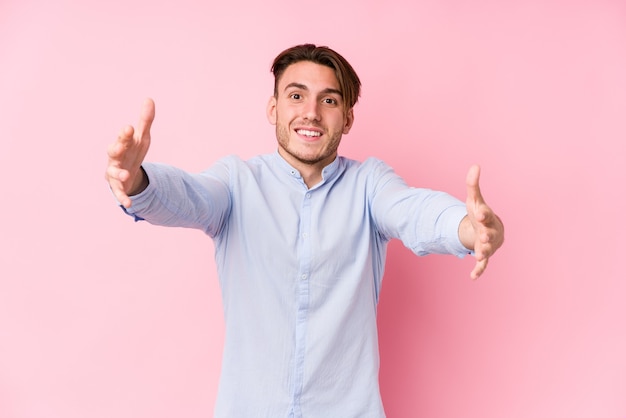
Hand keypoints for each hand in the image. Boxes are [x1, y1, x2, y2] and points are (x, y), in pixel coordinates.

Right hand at [105, 98, 154, 207]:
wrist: (127, 174)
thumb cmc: (132, 152)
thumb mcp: (141, 138)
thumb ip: (145, 120)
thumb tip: (149, 99)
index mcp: (122, 144)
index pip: (123, 137)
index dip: (125, 134)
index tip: (129, 127)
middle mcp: (115, 158)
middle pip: (114, 151)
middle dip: (117, 147)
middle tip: (120, 144)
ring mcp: (114, 172)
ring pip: (113, 172)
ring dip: (119, 173)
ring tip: (127, 175)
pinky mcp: (117, 187)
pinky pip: (119, 192)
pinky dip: (123, 197)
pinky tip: (129, 204)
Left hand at [461, 165, 504, 279]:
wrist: (490, 230)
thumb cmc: (481, 213)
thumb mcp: (475, 199)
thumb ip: (473, 184)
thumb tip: (475, 165)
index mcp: (487, 217)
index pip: (486, 214)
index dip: (483, 213)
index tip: (479, 212)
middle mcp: (490, 231)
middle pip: (489, 233)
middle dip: (486, 235)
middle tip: (483, 236)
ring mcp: (487, 244)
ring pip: (487, 249)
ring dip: (483, 252)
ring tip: (478, 256)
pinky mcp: (484, 254)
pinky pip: (483, 264)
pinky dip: (479, 270)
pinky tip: (473, 277)